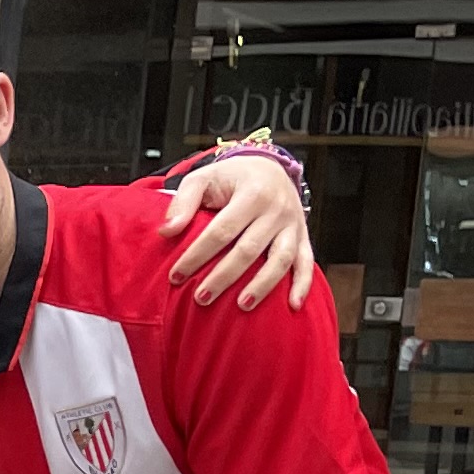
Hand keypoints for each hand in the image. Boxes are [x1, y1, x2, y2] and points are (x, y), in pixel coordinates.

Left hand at [162, 149, 316, 311]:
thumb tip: (166, 231)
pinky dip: (302, 284)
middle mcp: (277, 209)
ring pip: (281, 259)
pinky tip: (292, 306)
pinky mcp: (303, 236)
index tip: (176, 276)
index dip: (197, 255)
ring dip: (262, 285)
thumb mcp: (204, 178)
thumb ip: (184, 201)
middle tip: (201, 298)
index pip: (222, 230)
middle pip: (249, 249)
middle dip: (224, 276)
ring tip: (242, 306)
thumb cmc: (231, 178)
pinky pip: (306, 262)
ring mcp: (293, 224)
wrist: (269, 167)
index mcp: (252, 193)